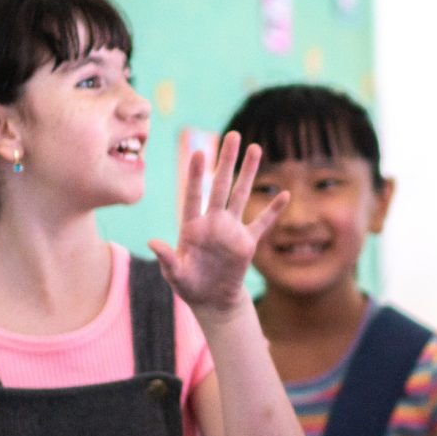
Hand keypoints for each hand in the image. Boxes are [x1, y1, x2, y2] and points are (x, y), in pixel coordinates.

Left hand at [150, 132, 283, 317]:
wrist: (211, 300)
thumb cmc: (188, 285)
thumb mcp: (175, 275)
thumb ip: (167, 258)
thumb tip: (153, 242)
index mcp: (192, 226)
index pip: (194, 195)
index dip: (197, 175)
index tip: (199, 152)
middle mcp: (213, 222)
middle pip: (221, 185)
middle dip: (227, 160)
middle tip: (233, 135)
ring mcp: (231, 230)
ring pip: (242, 195)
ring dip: (249, 172)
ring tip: (255, 148)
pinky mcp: (247, 243)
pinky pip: (263, 223)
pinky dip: (273, 210)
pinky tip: (283, 194)